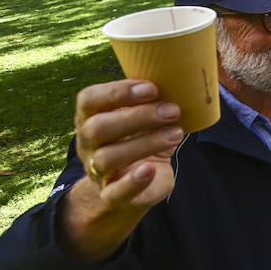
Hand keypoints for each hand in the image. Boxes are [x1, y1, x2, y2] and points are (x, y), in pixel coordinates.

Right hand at [74, 80, 181, 213]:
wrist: (139, 179)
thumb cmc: (143, 136)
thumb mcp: (143, 116)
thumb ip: (150, 99)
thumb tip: (182, 74)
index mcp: (90, 117)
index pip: (89, 99)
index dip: (117, 91)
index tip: (152, 88)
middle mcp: (88, 143)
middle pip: (98, 128)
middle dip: (138, 117)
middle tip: (172, 110)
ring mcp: (97, 171)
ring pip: (108, 158)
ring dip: (145, 143)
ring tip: (176, 133)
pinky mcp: (113, 195)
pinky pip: (115, 192)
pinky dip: (133, 181)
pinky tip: (152, 169)